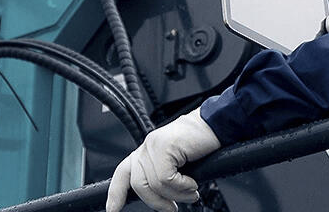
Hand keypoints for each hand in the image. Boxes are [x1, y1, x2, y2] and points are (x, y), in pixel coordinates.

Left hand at [106, 108, 220, 211]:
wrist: (216, 124)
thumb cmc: (201, 143)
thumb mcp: (177, 162)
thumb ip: (162, 173)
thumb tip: (158, 198)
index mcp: (147, 150)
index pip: (123, 172)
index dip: (115, 193)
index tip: (113, 210)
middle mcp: (147, 146)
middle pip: (138, 184)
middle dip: (156, 203)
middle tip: (172, 209)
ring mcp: (155, 144)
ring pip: (154, 184)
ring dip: (176, 195)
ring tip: (191, 193)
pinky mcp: (165, 146)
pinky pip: (166, 179)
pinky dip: (182, 186)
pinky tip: (193, 182)